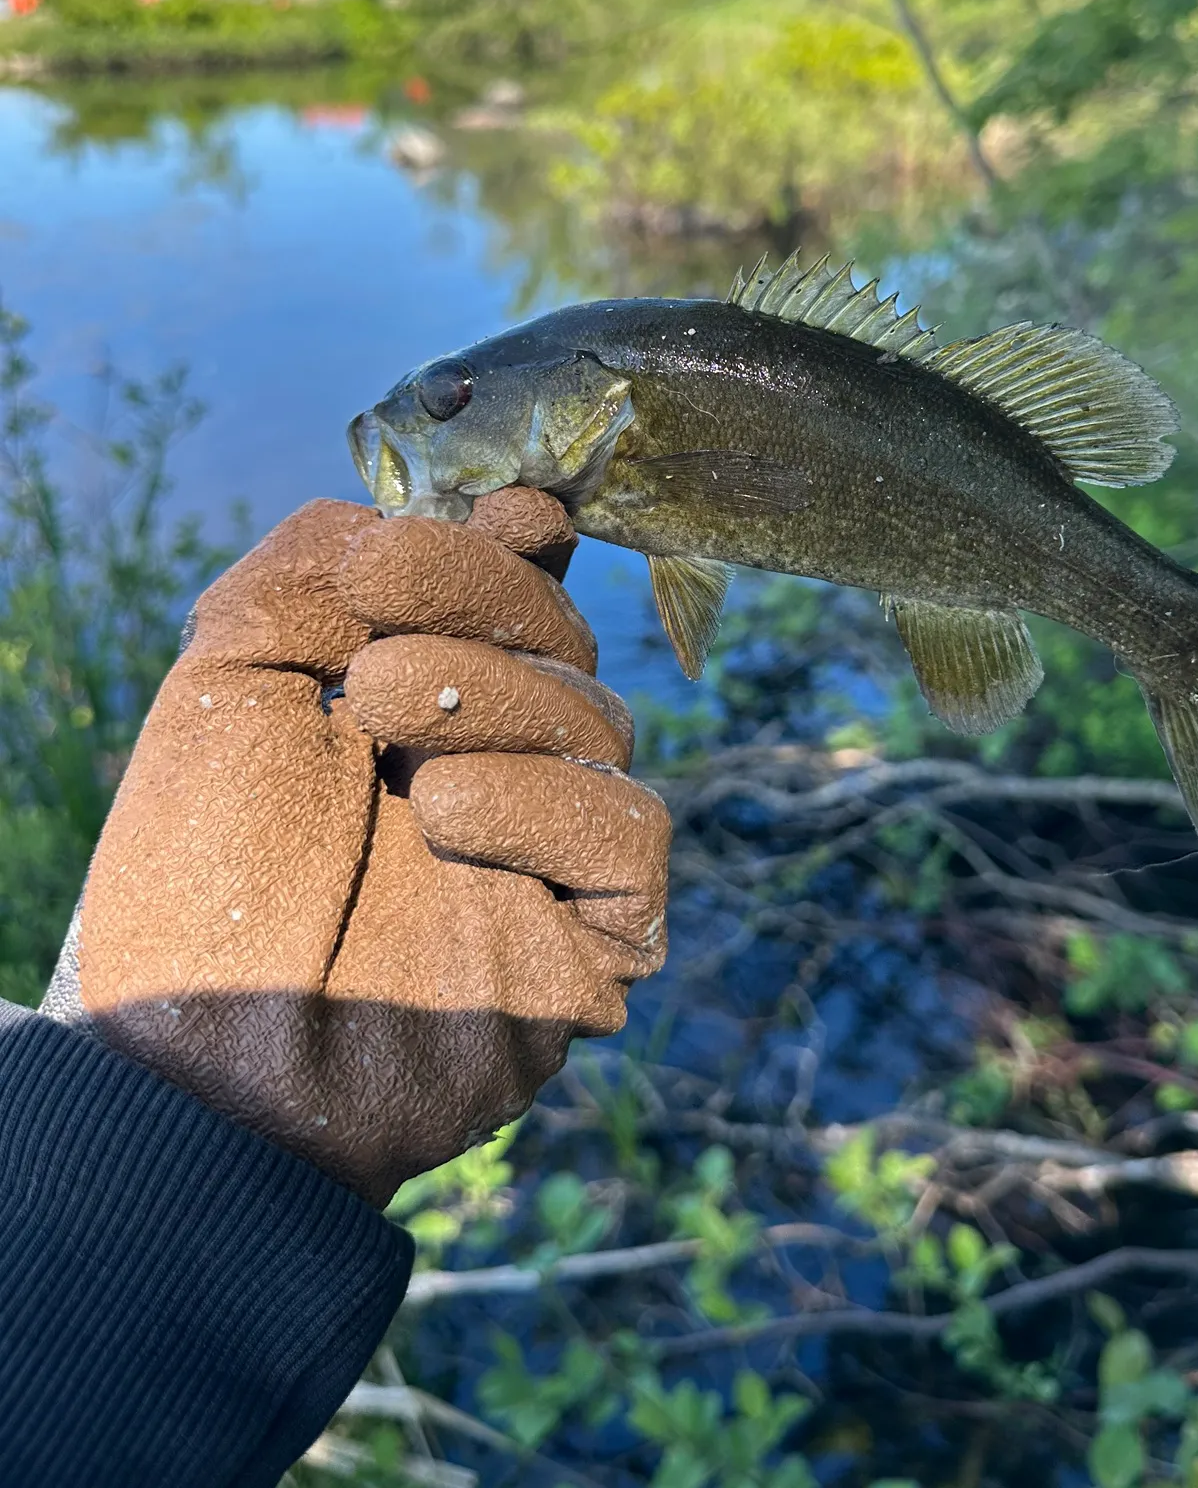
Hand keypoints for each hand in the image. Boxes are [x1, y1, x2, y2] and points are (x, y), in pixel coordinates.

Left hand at [59, 490, 668, 1207]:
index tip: (499, 512)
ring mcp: (553, 850)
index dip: (513, 545)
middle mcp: (499, 762)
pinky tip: (451, 824)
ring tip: (385, 740)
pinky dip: (547, 805)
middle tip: (370, 659)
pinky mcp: (600, 930)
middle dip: (478, 609)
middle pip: (564, 639)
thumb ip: (325, 564)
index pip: (517, 592)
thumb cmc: (203, 867)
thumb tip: (467, 507)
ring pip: (600, 721)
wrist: (207, 1056)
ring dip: (490, 705)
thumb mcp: (234, 671)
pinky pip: (628, 829)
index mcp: (420, 699)